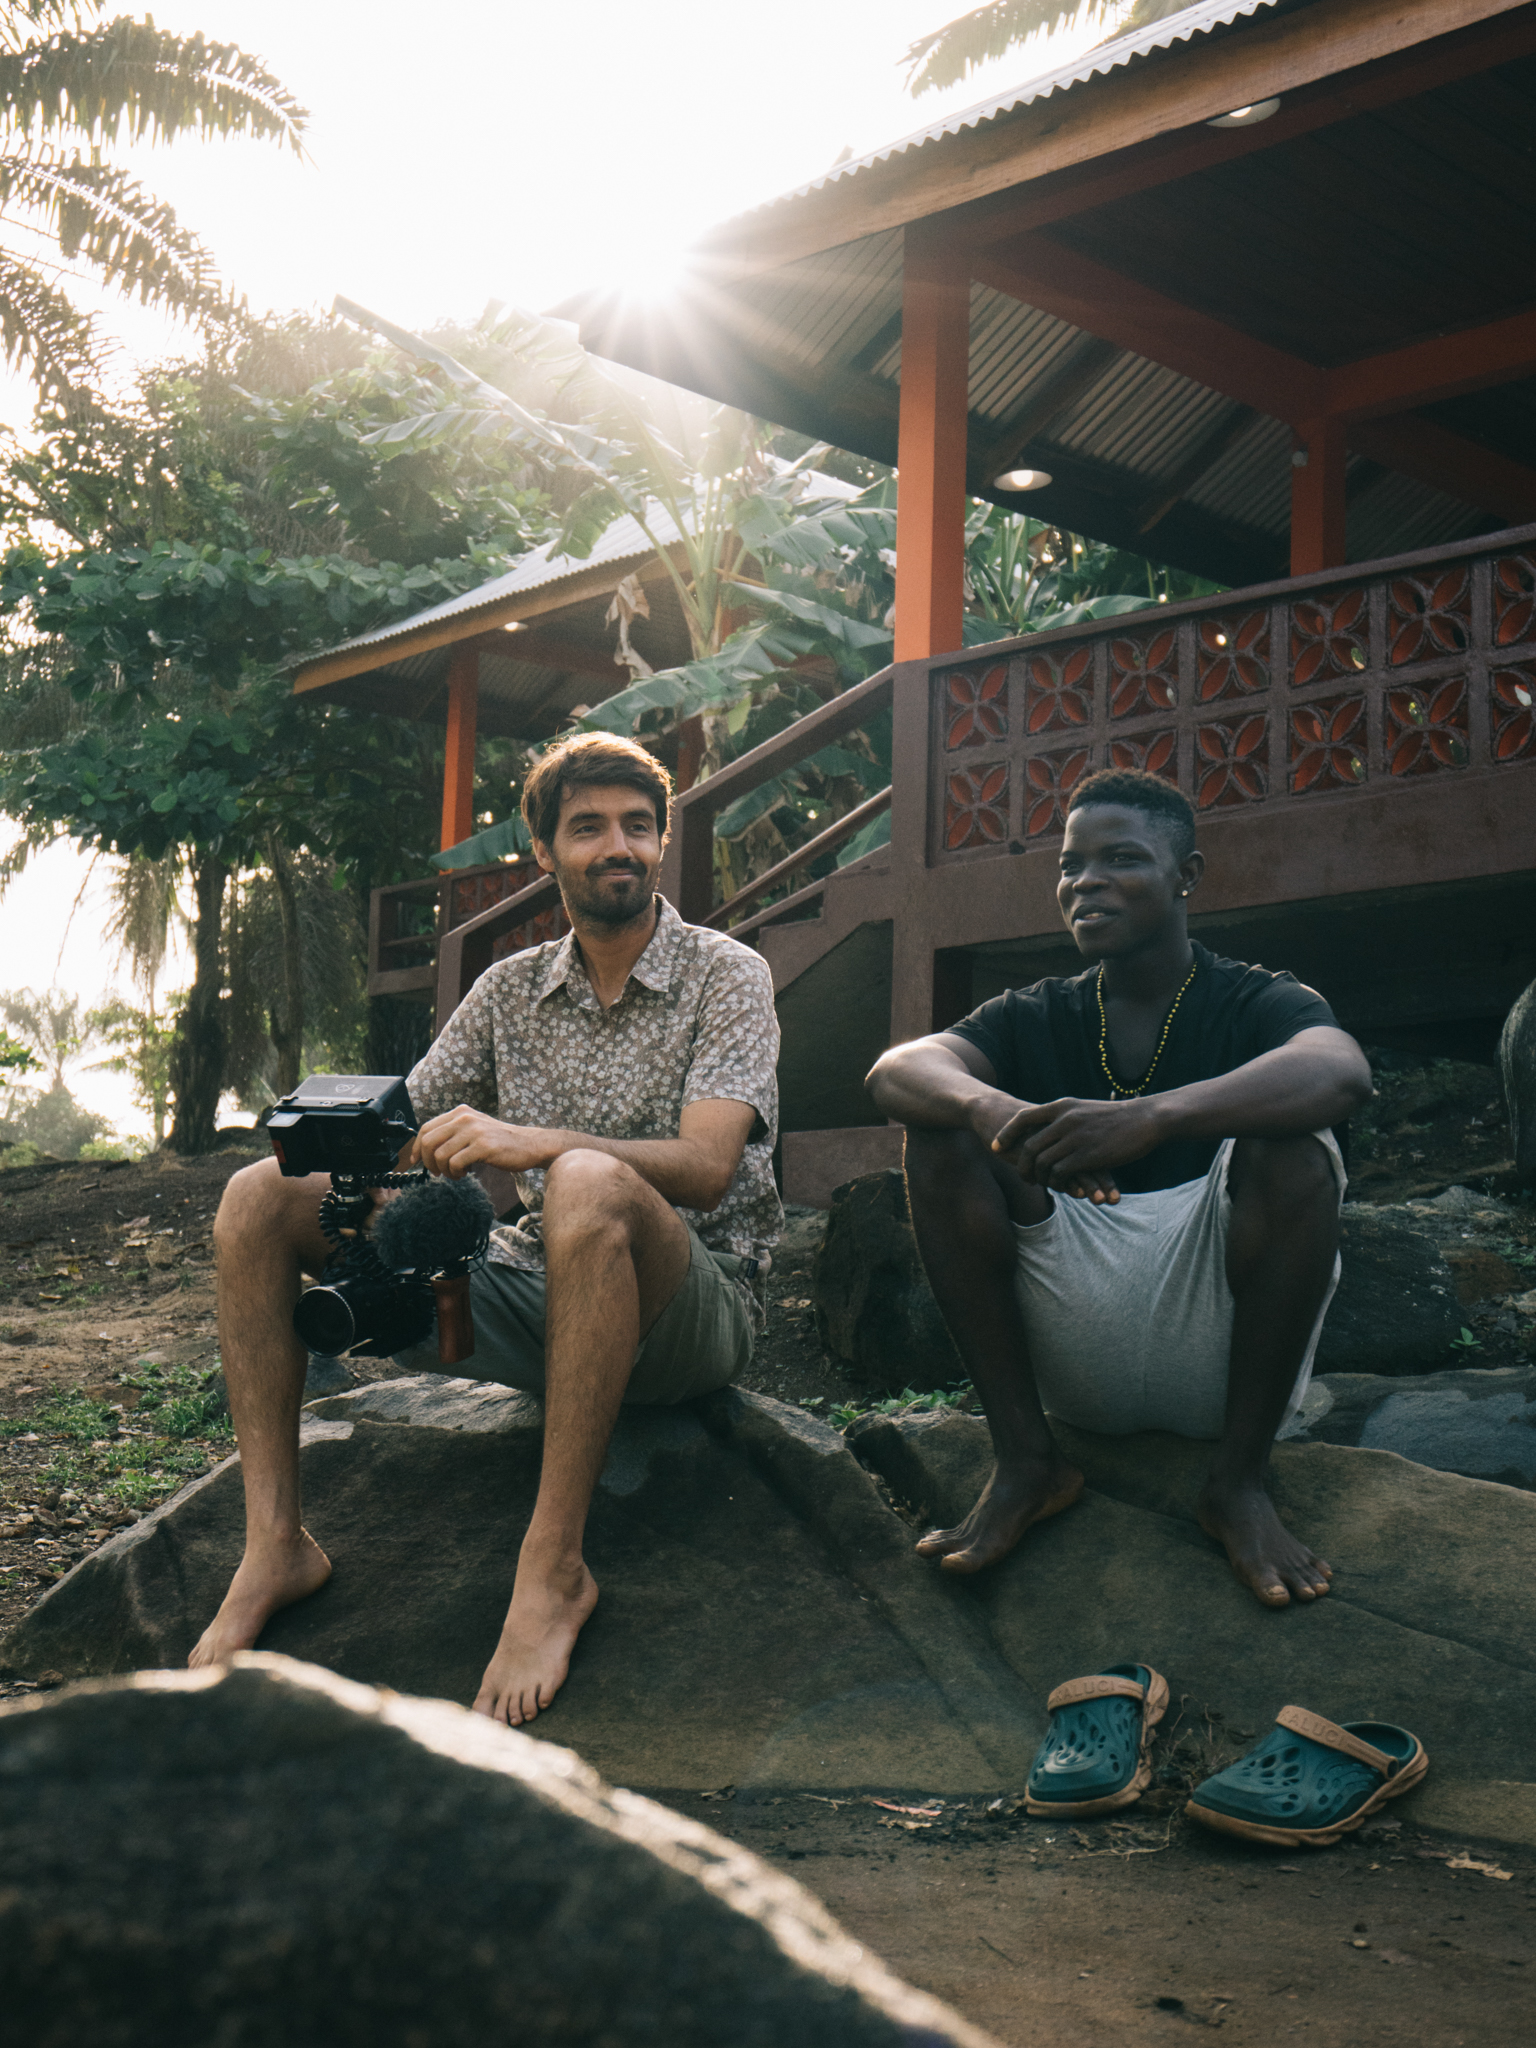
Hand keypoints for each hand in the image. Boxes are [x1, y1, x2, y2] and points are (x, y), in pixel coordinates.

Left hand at [412, 1106, 549, 1178]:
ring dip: (445, 1170)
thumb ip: (453, 1132)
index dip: (416, 1147)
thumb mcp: (474, 1128)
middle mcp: (465, 1118)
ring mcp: (474, 1131)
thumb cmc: (501, 1141)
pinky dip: (456, 1173)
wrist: (531, 1145)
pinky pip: (456, 1163)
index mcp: (460, 1112)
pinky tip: (465, 1174)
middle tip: (436, 1172)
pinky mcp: (483, 1146)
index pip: (426, 1128)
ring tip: (456, 1174)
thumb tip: (425, 1149)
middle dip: (428, 1162)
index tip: (415, 1162)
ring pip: (441, 1155)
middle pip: (429, 1141)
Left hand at [987, 1096, 1165, 1202]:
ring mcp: (1075, 1138)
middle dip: (1021, 1165)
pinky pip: (1060, 1173)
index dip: (1006, 1133)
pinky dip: (1057, 1183)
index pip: (1023, 1117)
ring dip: (1039, 1177)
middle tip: (1023, 1177)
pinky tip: (1062, 1186)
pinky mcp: (1087, 1156)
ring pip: (1042, 1162)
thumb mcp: (1085, 1108)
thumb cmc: (1117, 1117)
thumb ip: (1066, 1116)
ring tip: (1042, 1184)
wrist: (1146, 1119)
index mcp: (1062, 1106)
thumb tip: (1049, 1127)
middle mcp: (1064, 1120)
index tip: (995, 1146)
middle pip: (1028, 1146)